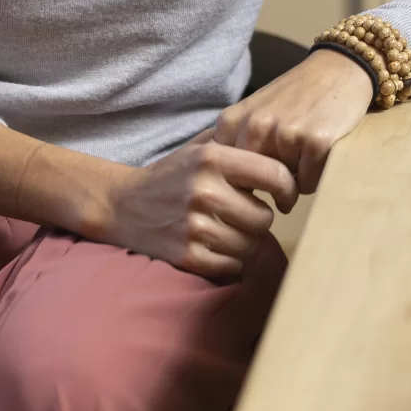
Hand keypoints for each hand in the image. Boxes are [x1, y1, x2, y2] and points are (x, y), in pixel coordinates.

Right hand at [90, 132, 298, 278]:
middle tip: (244, 214)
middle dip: (259, 218)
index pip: (275, 174)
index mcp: (213, 158)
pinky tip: (215, 246)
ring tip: (227, 230)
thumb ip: (239, 144)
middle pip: (265, 218)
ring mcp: (195, 226)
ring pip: (251, 245)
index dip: (288, 189)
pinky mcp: (187, 255)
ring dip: (245, 242)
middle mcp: (205, 190)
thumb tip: (285, 148)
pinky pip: (232, 265)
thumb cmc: (172, 176)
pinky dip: (229, 260)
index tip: (284, 197)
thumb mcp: (201, 148)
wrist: (122, 205)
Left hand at [214, 49, 372, 193]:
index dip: (243, 179)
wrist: (338, 69)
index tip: (257, 171)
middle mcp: (254, 127)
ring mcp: (284, 134)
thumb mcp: (253, 113)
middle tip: (286, 165)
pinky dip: (314, 177)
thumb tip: (228, 194)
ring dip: (293, 182)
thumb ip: (236, 145)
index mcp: (232, 122)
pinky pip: (308, 185)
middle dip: (268, 185)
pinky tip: (319, 153)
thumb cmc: (296, 96)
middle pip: (254, 184)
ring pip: (282, 188)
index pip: (226, 175)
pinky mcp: (315, 142)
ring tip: (303, 152)